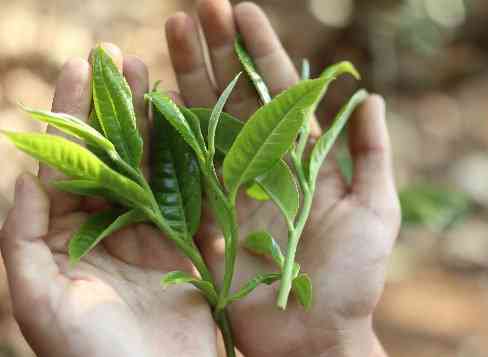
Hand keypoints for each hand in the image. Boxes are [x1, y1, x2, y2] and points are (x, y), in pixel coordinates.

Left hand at [0, 45, 216, 356]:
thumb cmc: (88, 353)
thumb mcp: (38, 298)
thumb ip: (21, 237)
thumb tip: (25, 176)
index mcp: (64, 233)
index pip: (67, 162)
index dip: (71, 113)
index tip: (81, 67)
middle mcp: (106, 224)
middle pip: (110, 155)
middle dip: (114, 107)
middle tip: (122, 59)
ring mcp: (148, 231)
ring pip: (150, 165)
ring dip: (153, 123)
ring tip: (156, 79)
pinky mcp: (185, 243)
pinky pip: (187, 194)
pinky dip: (189, 160)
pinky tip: (191, 126)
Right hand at [165, 2, 399, 356]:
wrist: (312, 337)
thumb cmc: (351, 280)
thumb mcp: (375, 212)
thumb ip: (371, 156)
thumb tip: (373, 97)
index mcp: (303, 158)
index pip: (279, 91)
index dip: (260, 50)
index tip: (242, 12)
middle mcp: (263, 164)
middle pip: (234, 97)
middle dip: (216, 53)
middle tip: (195, 10)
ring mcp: (230, 187)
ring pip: (204, 123)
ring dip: (187, 79)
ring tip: (168, 35)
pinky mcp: (205, 216)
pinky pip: (181, 168)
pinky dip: (166, 134)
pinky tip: (150, 98)